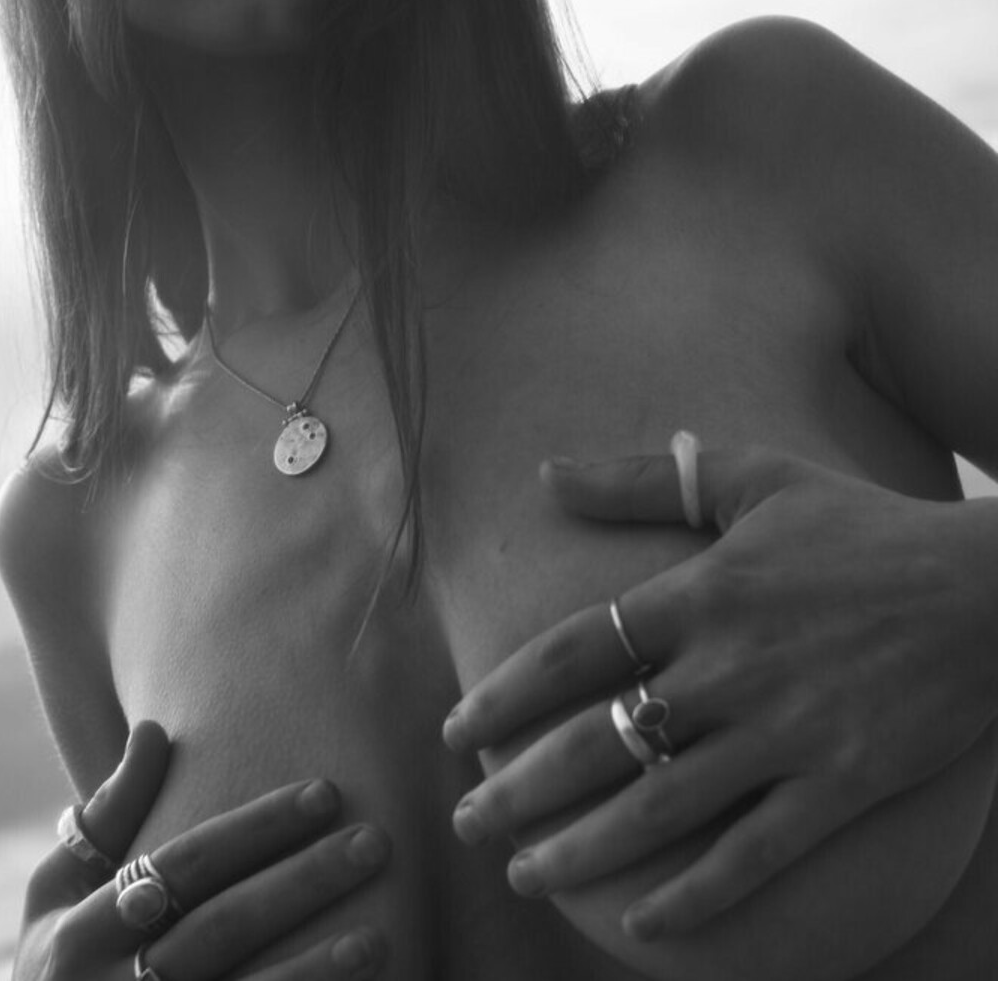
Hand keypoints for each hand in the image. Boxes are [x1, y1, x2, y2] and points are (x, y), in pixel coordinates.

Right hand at [17, 722, 389, 979]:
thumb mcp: (56, 896)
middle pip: (222, 930)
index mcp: (80, 933)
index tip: (327, 792)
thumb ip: (104, 819)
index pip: (184, 866)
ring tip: (379, 935)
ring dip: (315, 972)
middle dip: (302, 884)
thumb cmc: (60, 965)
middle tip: (376, 842)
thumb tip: (155, 730)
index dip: (256, 828)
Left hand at [442, 443, 997, 940]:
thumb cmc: (859, 526)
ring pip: (658, 809)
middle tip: (466, 825)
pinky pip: (753, 855)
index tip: (454, 731)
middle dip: (518, 792)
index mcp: (699, 593)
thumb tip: (546, 473)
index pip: (570, 652)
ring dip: (580, 852)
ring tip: (525, 875)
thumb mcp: (751, 479)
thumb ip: (642, 478)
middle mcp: (727, 669)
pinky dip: (697, 897)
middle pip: (596, 742)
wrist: (982, 587)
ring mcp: (782, 733)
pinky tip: (644, 925)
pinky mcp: (838, 785)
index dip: (501, 696)